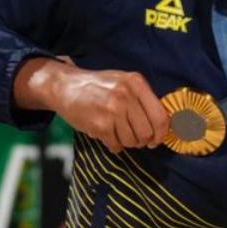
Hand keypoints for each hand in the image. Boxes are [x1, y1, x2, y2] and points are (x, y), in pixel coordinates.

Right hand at [46, 64, 169, 153]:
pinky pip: (116, 145)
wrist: (65, 86)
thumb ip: (142, 98)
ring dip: (127, 143)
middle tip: (135, 139)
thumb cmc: (97, 86)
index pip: (160, 116)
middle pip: (147, 132)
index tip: (156, 139)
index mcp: (136, 82)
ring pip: (132, 141)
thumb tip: (161, 125)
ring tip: (118, 133)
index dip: (161, 133)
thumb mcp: (123, 82)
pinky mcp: (100, 125)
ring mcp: (112, 111)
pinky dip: (114, 145)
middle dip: (142, 140)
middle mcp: (126, 95)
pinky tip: (107, 136)